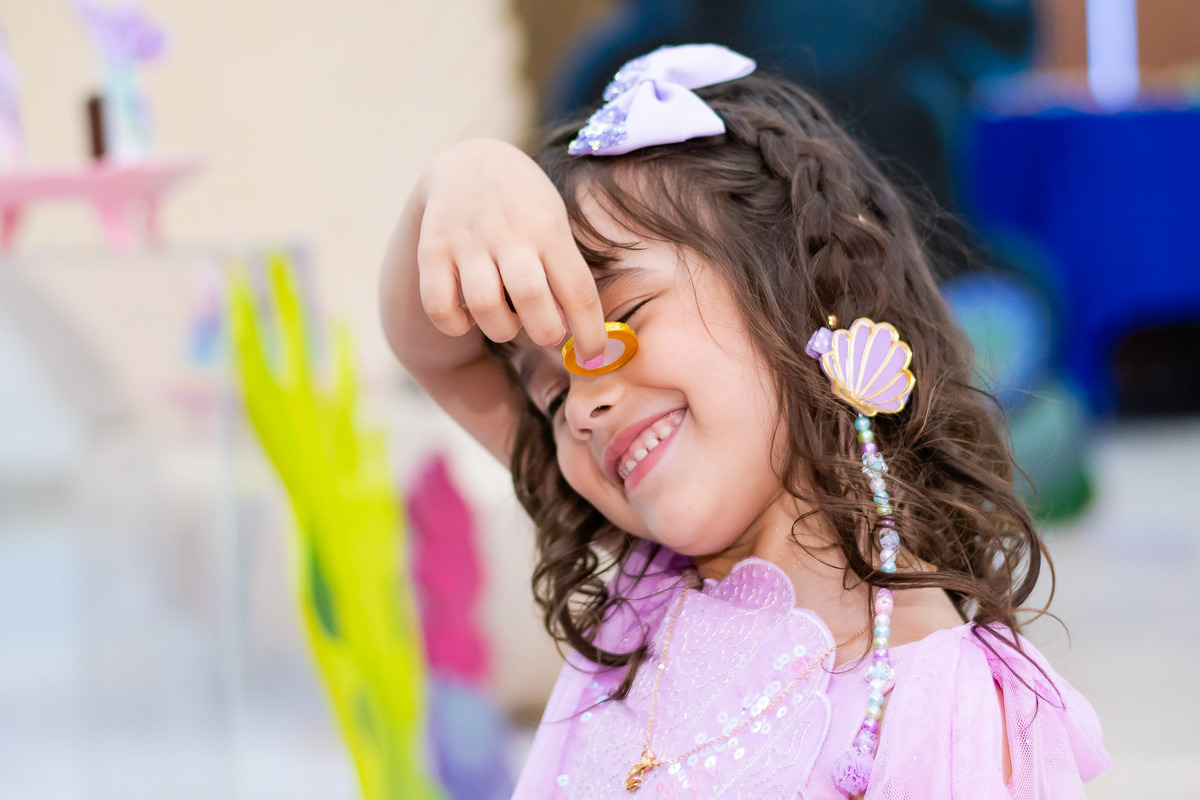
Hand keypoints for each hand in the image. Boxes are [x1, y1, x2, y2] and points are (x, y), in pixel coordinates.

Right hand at [414, 139, 607, 363]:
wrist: (470, 161)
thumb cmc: (525, 207)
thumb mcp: (554, 223)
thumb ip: (563, 271)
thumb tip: (573, 329)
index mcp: (548, 229)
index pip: (578, 290)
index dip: (590, 333)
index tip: (594, 356)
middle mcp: (508, 233)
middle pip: (530, 297)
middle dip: (545, 332)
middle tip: (546, 333)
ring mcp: (467, 241)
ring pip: (485, 305)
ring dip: (502, 329)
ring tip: (508, 322)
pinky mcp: (432, 250)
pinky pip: (439, 306)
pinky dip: (455, 324)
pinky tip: (468, 316)